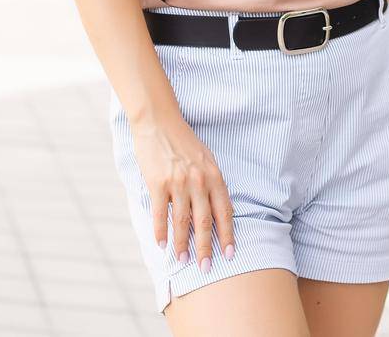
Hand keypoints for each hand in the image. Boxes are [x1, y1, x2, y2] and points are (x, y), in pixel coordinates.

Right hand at [131, 112, 235, 272]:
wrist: (159, 121)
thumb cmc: (183, 141)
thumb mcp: (206, 159)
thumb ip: (213, 183)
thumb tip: (219, 209)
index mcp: (214, 176)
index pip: (224, 212)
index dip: (228, 235)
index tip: (230, 254)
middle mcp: (199, 181)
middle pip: (205, 222)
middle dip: (206, 247)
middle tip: (206, 267)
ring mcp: (178, 183)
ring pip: (182, 222)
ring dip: (183, 244)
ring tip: (183, 260)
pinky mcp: (158, 183)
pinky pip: (161, 213)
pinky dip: (161, 232)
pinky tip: (161, 244)